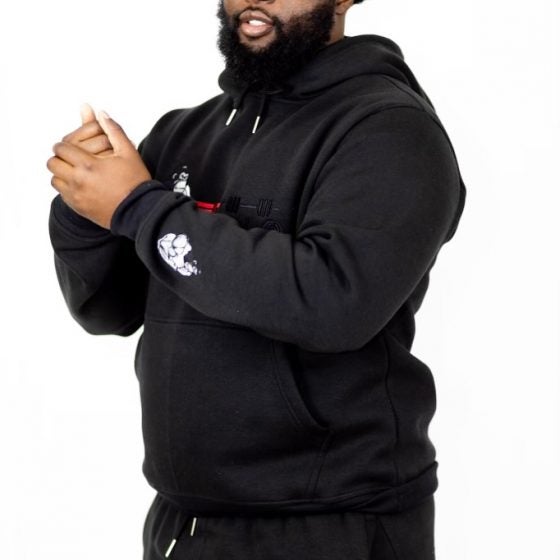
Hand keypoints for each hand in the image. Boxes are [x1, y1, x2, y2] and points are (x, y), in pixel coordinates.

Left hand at [47, 111, 151, 228]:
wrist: (140, 211)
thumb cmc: (136, 182)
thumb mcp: (128, 153)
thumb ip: (113, 131)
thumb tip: (100, 114)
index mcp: (88, 165)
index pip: (61, 148)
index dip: (65, 145)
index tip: (72, 146)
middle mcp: (78, 181)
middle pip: (53, 163)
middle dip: (60, 157)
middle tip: (71, 156)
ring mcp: (77, 196)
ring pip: (54, 179)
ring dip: (61, 172)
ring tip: (75, 170)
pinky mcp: (79, 208)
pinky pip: (62, 194)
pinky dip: (66, 186)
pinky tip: (80, 184)